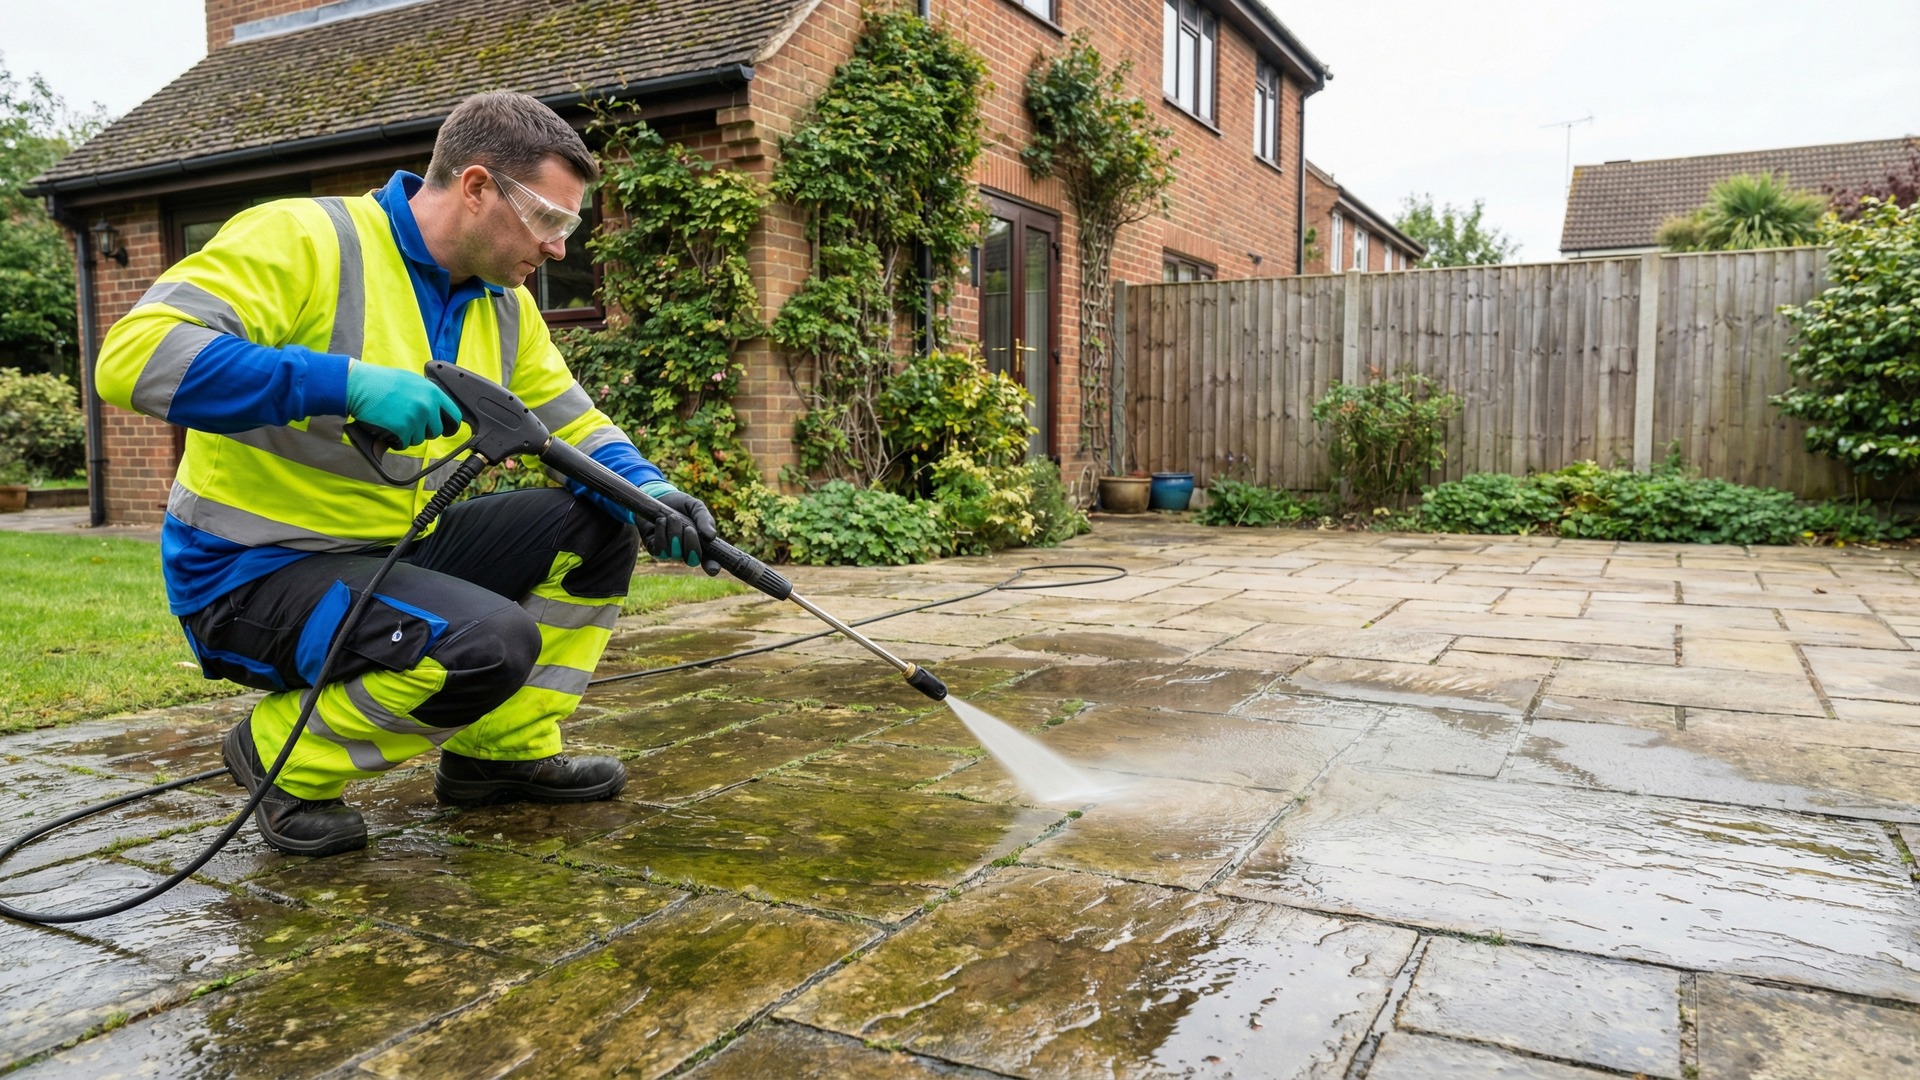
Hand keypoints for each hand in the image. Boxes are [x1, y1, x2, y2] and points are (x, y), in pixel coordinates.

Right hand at [345, 362, 462, 449]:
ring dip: (407, 435)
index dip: (450, 425)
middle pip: (435, 431)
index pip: (454, 415)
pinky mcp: (402, 430)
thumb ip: (427, 395)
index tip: (446, 430)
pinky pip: (404, 444)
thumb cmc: (381, 382)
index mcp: (432, 392)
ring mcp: (415, 419)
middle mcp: (427, 406)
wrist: (359, 385)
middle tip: (409, 424)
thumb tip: (437, 409)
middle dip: (424, 431)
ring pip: (419, 439)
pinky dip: (396, 441)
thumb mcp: (411, 381)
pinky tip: (388, 429)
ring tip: (394, 421)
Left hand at [649, 489, 719, 573]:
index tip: (714, 569)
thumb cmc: (680, 504)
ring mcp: (671, 552)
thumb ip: (704, 519)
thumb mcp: (695, 507)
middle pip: (692, 560)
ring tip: (672, 517)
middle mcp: (686, 551)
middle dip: (691, 544)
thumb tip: (711, 536)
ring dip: (674, 533)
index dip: (712, 567)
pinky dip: (661, 533)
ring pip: (675, 553)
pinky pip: (660, 550)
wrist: (657, 497)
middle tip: (688, 528)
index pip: (709, 561)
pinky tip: (661, 521)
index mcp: (701, 543)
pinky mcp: (655, 550)